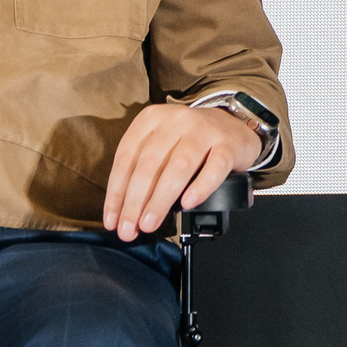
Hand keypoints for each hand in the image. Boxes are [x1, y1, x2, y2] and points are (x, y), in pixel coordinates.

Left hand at [102, 103, 263, 241]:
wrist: (234, 126)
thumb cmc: (190, 142)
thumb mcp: (161, 144)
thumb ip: (144, 168)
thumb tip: (123, 212)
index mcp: (152, 118)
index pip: (127, 157)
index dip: (116, 192)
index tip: (112, 220)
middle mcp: (177, 120)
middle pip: (150, 164)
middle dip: (135, 202)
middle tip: (128, 228)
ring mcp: (205, 131)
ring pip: (179, 167)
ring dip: (160, 200)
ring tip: (149, 223)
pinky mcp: (228, 145)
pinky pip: (214, 168)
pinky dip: (199, 188)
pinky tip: (188, 204)